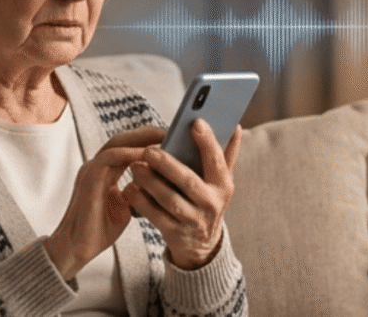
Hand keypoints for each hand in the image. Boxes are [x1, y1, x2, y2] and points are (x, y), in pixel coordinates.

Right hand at [45, 126, 163, 280]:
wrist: (77, 249)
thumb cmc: (99, 230)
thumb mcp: (126, 206)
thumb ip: (136, 191)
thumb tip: (156, 182)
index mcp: (104, 171)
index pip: (126, 147)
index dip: (147, 140)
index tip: (170, 138)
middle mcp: (97, 166)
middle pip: (123, 139)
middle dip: (147, 133)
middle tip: (171, 131)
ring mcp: (91, 170)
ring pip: (116, 142)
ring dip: (141, 138)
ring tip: (164, 138)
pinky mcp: (89, 178)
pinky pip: (109, 157)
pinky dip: (129, 153)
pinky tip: (147, 154)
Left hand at [123, 119, 241, 269]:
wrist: (201, 244)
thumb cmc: (207, 200)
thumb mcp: (220, 181)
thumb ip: (226, 154)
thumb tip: (236, 126)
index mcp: (223, 185)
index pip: (217, 161)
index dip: (208, 142)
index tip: (195, 123)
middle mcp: (211, 203)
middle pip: (188, 181)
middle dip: (167, 165)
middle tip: (148, 150)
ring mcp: (193, 220)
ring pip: (170, 200)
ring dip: (151, 182)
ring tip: (135, 166)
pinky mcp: (175, 233)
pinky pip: (156, 216)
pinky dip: (142, 202)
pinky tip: (130, 188)